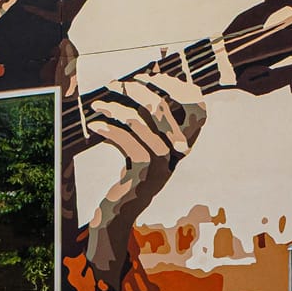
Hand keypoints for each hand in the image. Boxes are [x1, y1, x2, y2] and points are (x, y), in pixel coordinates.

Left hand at [86, 72, 206, 284]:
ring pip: (140, 121)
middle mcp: (179, 152)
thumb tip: (139, 84)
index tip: (148, 75)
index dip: (176, 85)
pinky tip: (94, 126)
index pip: (197, 105)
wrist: (118, 214)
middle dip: (136, 89)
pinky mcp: (144, 173)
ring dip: (114, 108)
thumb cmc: (128, 176)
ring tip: (97, 106)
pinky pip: (126, 140)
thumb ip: (147, 124)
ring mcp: (164, 163)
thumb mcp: (141, 147)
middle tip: (114, 84)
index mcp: (184, 143)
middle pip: (162, 107)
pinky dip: (107, 129)